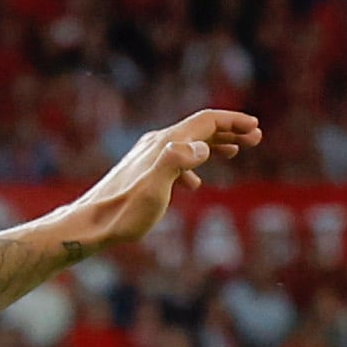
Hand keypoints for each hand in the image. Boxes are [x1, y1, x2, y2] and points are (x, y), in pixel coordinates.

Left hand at [54, 110, 263, 252]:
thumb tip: (202, 146)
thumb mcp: (154, 190)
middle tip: (255, 138)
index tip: (256, 128)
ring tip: (234, 152)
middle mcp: (157, 144)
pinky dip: (193, 164)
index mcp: (165, 144)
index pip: (206, 121)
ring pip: (188, 143)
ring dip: (214, 145)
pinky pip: (174, 161)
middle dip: (229, 130)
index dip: (233, 122)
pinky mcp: (142, 172)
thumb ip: (176, 163)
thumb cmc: (123, 212)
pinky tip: (195, 184)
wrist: (90, 225)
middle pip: (199, 128)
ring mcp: (148, 157)